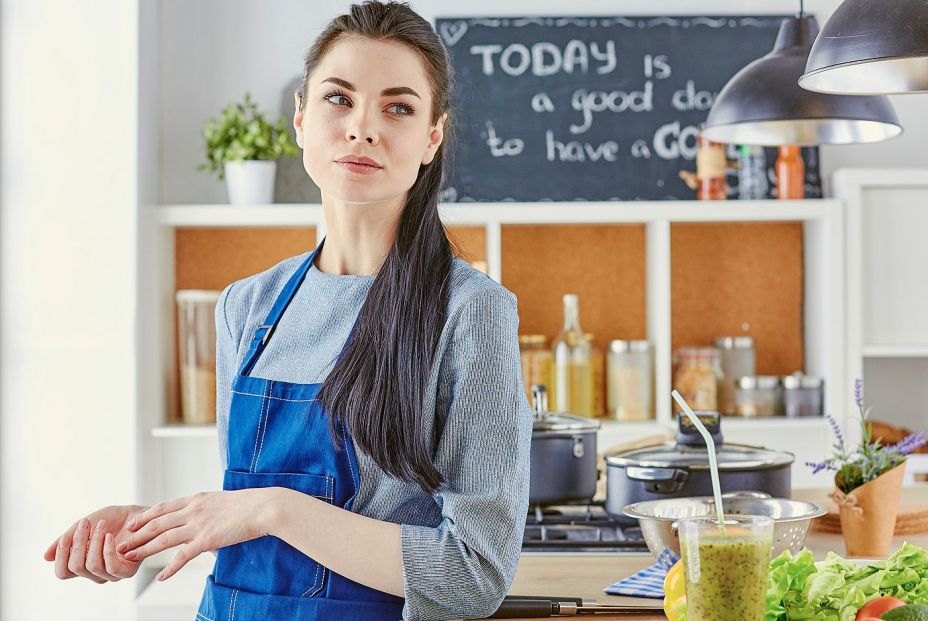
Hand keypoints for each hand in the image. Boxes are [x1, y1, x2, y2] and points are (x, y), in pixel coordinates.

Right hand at [44, 504, 149, 582]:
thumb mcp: (85, 526)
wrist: (138, 513)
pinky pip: (111, 568)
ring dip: (94, 542)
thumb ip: (67, 540)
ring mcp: (110, 574)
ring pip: (91, 566)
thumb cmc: (113, 519)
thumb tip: (46, 557)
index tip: (67, 536)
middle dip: (78, 542)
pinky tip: (111, 536)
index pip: (63, 572)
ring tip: (102, 525)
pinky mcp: (127, 571)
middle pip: (75, 567)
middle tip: (86, 523)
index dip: (61, 555)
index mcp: (82, 563)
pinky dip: (108, 550)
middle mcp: (95, 572)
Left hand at [119, 489, 272, 580]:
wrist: (263, 506)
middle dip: (136, 534)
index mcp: (196, 499)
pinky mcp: (207, 540)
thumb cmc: (248, 504)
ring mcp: (199, 524)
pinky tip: (161, 576)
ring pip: (163, 538)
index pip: (162, 507)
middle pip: (157, 523)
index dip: (144, 516)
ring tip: (129, 557)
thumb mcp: (220, 500)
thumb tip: (201, 515)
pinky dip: (170, 568)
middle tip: (121, 544)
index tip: (132, 524)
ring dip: (144, 549)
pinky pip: (183, 556)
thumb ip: (207, 507)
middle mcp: (193, 510)